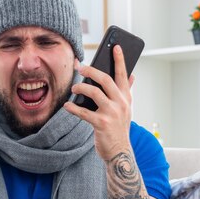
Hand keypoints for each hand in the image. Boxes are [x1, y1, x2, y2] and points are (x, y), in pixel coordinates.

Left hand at [64, 45, 135, 160]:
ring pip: (94, 92)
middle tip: (80, 68)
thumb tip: (132, 75)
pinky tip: (67, 105)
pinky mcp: (101, 124)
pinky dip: (73, 108)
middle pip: (105, 79)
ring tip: (74, 87)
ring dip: (80, 88)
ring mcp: (112, 113)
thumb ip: (127, 92)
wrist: (119, 152)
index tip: (116, 46)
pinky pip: (84, 112)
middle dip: (91, 71)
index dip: (120, 59)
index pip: (123, 74)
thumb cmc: (119, 129)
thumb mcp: (126, 109)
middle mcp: (121, 103)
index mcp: (126, 98)